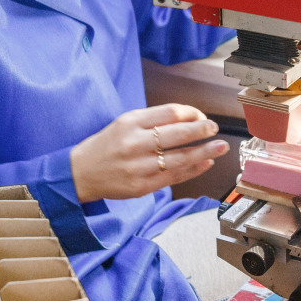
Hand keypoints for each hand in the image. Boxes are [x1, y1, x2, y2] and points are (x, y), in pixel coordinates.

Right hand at [71, 104, 227, 202]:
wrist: (80, 173)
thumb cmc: (105, 145)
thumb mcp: (124, 122)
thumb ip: (153, 120)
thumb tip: (188, 119)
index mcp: (130, 122)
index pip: (169, 113)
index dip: (191, 114)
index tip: (202, 117)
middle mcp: (134, 143)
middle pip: (177, 134)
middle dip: (202, 131)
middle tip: (215, 129)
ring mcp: (138, 167)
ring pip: (179, 158)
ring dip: (204, 152)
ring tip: (220, 147)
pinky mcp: (141, 186)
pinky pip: (173, 177)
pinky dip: (192, 170)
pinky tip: (205, 163)